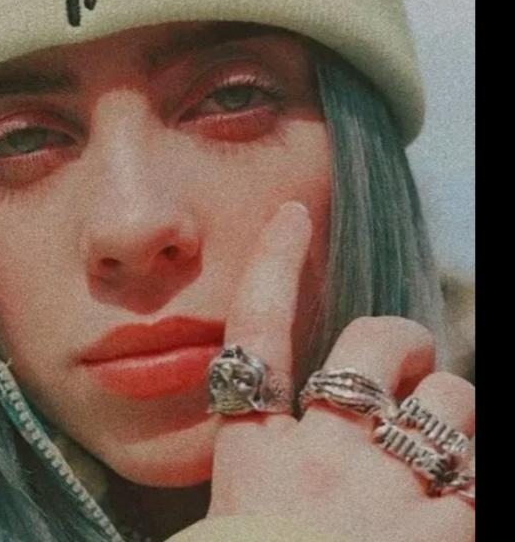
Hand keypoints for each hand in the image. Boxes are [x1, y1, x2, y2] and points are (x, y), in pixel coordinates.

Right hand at [208, 202, 474, 540]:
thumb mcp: (240, 529)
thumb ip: (269, 480)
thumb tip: (294, 437)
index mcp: (257, 465)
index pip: (254, 339)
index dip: (271, 267)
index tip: (290, 215)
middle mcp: (322, 464)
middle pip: (374, 350)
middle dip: (404, 347)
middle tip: (411, 372)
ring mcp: (389, 499)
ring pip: (455, 408)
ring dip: (459, 423)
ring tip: (445, 457)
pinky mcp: (447, 537)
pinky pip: (484, 481)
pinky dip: (479, 482)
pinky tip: (457, 503)